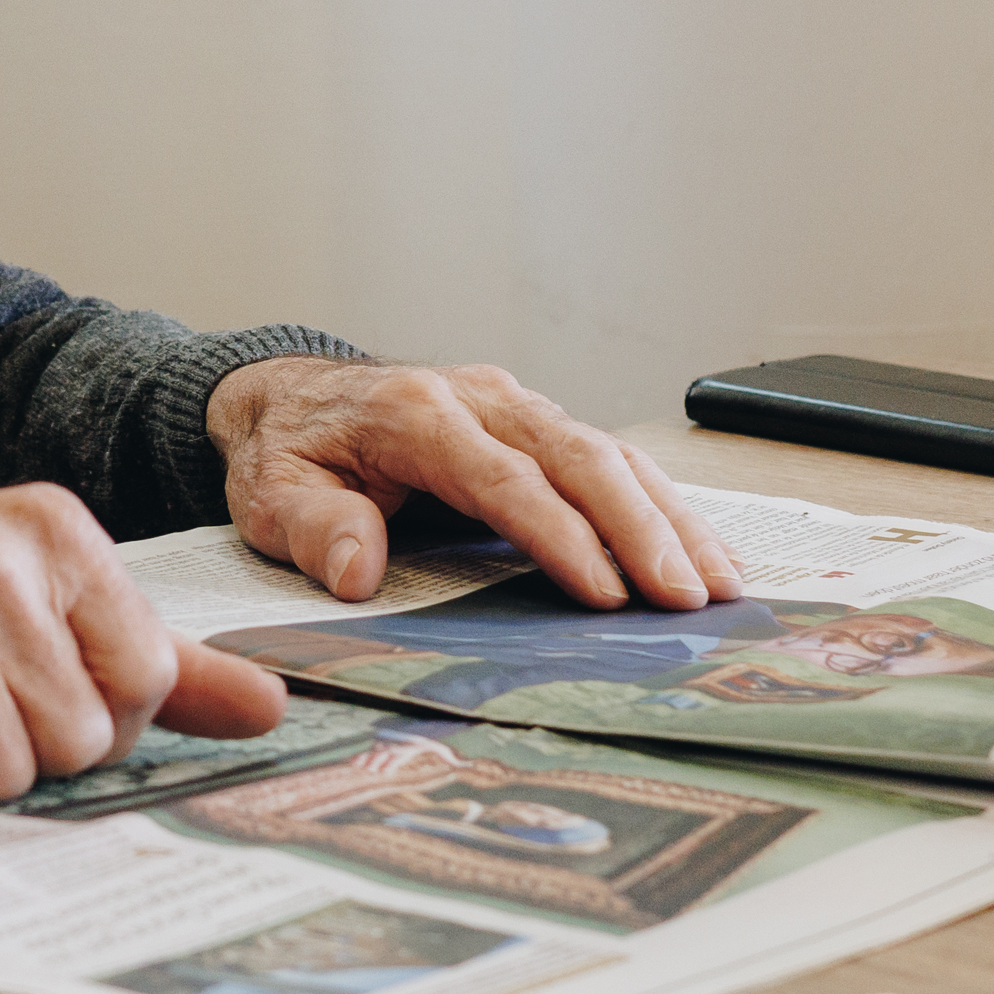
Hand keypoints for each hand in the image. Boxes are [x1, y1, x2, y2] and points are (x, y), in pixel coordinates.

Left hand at [209, 357, 738, 612]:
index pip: (503, 478)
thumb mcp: (274, 495)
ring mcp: (515, 406)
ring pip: (610, 454)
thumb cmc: (290, 453)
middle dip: (641, 529)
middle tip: (687, 596)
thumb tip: (358, 570)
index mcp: (416, 414)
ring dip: (669, 519)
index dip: (559, 534)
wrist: (290, 397)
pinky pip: (610, 460)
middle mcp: (479, 399)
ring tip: (720, 584)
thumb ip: (317, 528)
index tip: (603, 592)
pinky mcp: (537, 424)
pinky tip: (700, 552)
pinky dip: (660, 506)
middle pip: (579, 457)